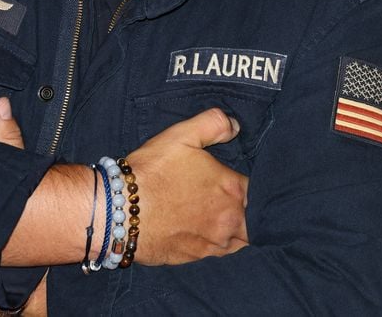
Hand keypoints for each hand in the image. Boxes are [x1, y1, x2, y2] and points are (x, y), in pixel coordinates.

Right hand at [128, 108, 248, 264]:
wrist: (120, 211)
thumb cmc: (153, 171)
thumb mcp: (182, 134)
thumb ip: (214, 123)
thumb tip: (235, 126)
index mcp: (232, 191)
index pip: (261, 192)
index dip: (256, 184)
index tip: (245, 178)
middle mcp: (229, 223)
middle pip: (254, 221)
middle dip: (249, 210)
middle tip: (234, 198)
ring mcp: (212, 244)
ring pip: (239, 240)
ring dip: (234, 228)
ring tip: (219, 214)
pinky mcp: (194, 259)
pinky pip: (216, 252)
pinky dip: (215, 242)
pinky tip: (201, 228)